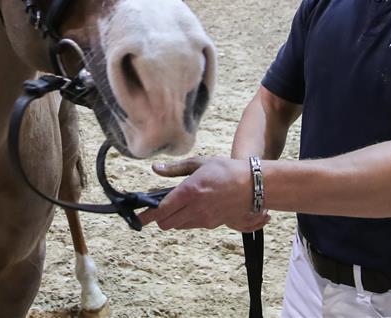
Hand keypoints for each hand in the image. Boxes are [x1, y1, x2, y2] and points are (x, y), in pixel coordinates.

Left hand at [138, 156, 270, 231]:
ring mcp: (204, 218)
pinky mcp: (212, 224)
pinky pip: (191, 225)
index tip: (138, 218)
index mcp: (189, 191)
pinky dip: (186, 219)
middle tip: (158, 206)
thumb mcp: (199, 163)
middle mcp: (195, 208)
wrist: (253, 186)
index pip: (161, 210)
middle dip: (159, 217)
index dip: (147, 216)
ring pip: (178, 226)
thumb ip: (175, 169)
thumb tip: (155, 169)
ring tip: (177, 204)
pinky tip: (192, 206)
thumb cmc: (226, 170)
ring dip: (173, 218)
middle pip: (166, 223)